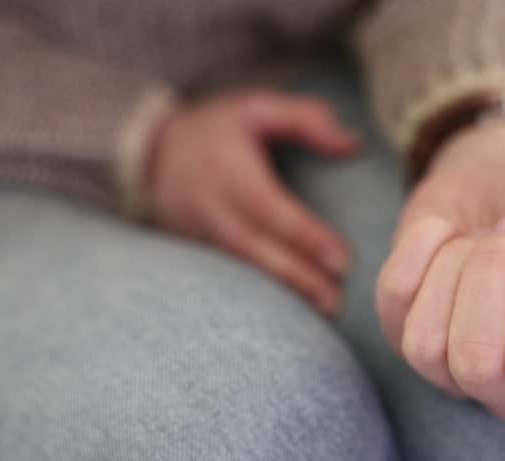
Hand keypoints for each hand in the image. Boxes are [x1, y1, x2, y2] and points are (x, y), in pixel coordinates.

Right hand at [149, 90, 358, 314]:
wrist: (152, 152)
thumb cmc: (218, 128)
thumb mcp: (258, 107)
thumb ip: (306, 119)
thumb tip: (353, 145)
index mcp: (228, 170)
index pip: (270, 209)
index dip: (305, 236)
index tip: (342, 260)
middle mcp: (211, 206)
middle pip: (257, 248)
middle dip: (298, 277)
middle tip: (337, 301)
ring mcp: (200, 232)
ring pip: (244, 267)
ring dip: (285, 292)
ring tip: (326, 309)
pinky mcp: (198, 249)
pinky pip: (233, 275)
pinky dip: (264, 293)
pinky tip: (295, 308)